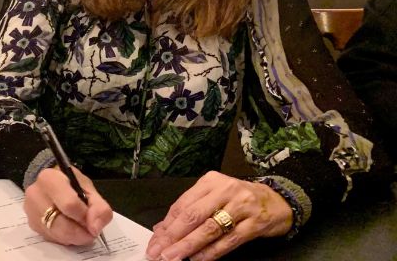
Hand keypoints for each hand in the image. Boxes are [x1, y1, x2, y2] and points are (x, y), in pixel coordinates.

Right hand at [23, 166, 112, 245]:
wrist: (50, 184)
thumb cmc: (71, 185)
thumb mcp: (89, 189)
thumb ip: (99, 207)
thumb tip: (95, 228)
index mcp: (50, 179)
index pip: (69, 205)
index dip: (85, 217)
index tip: (94, 221)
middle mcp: (35, 194)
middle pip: (62, 224)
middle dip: (81, 232)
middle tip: (90, 231)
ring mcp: (31, 211)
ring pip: (57, 235)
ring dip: (74, 237)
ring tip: (80, 228)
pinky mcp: (32, 224)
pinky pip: (52, 238)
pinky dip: (64, 238)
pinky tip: (68, 228)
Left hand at [146, 171, 292, 260]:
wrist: (279, 200)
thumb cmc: (241, 199)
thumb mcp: (215, 197)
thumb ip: (191, 210)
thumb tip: (162, 228)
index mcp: (210, 181)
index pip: (182, 205)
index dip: (166, 225)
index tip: (155, 241)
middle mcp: (225, 190)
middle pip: (193, 216)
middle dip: (172, 237)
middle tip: (159, 252)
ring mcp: (241, 206)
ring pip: (209, 229)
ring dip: (188, 246)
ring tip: (173, 257)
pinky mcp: (255, 223)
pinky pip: (228, 241)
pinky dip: (211, 252)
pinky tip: (198, 259)